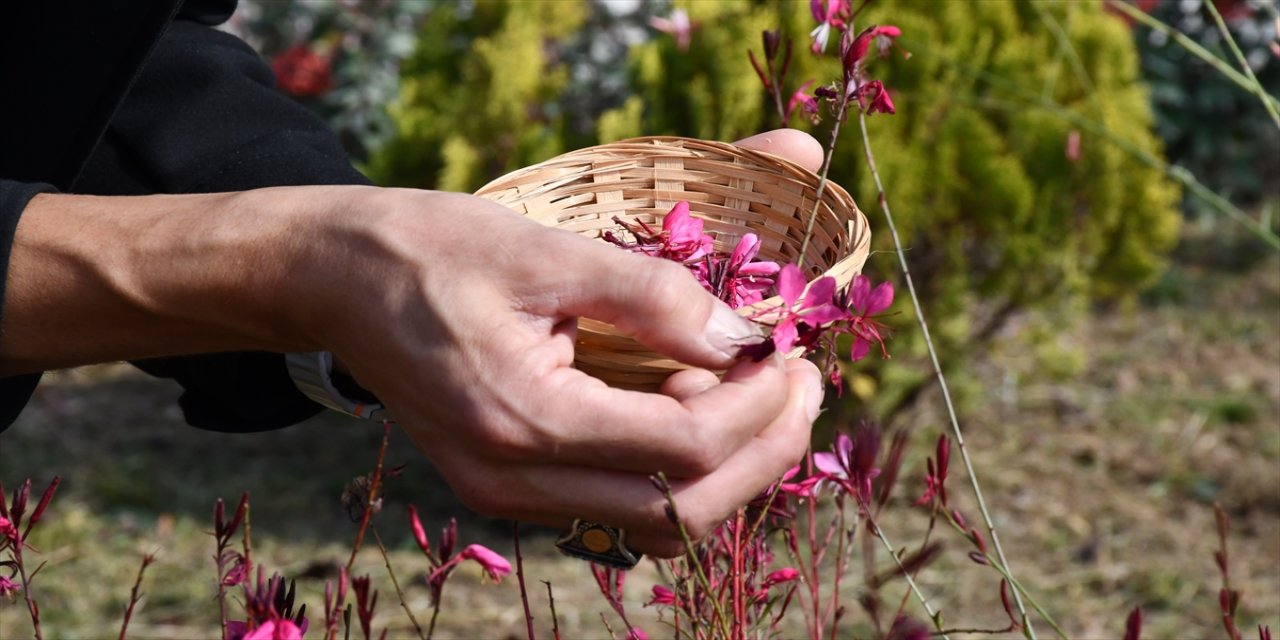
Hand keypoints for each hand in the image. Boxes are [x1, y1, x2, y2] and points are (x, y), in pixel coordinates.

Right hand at [290, 130, 824, 556]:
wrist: (334, 279)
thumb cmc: (431, 248)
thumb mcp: (543, 249)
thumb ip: (649, 294)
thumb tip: (740, 335)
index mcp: (522, 420)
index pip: (680, 450)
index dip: (755, 407)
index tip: (790, 353)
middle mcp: (513, 481)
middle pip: (677, 514)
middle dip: (761, 455)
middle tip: (804, 387)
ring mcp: (506, 495)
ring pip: (651, 528)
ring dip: (726, 477)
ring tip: (766, 405)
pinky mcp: (507, 486)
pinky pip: (615, 512)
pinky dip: (675, 479)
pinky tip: (699, 420)